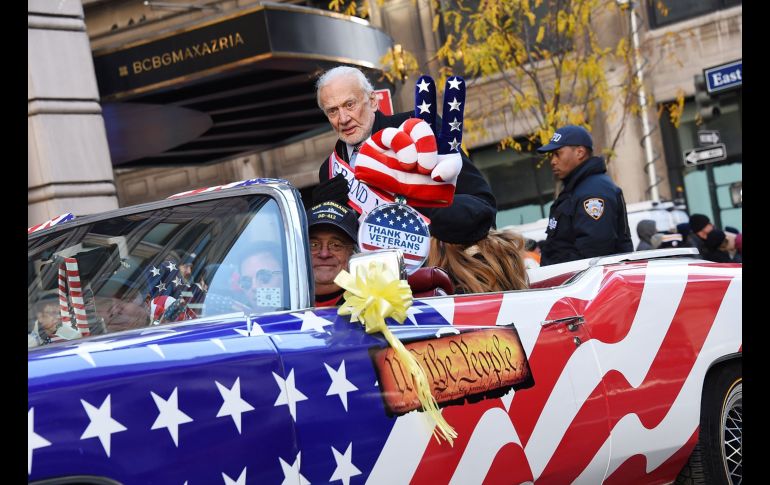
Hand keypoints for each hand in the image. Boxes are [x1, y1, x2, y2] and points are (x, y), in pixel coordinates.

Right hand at [312, 173, 348, 204]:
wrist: (321, 219)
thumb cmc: (324, 205)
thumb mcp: (321, 195)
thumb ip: (329, 186)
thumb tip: (340, 175)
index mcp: (317, 191)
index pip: (330, 181)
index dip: (338, 178)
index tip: (342, 176)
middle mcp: (320, 196)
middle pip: (336, 185)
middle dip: (343, 183)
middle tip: (346, 183)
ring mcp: (326, 202)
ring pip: (341, 190)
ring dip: (345, 189)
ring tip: (346, 190)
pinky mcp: (333, 206)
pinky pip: (343, 198)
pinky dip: (345, 197)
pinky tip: (346, 198)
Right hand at [354, 75, 465, 206]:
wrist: (403, 208)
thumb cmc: (429, 191)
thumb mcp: (448, 182)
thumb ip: (449, 170)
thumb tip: (435, 171)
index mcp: (440, 143)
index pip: (449, 119)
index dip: (454, 99)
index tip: (457, 79)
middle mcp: (417, 139)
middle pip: (420, 122)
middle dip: (424, 133)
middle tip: (426, 164)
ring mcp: (397, 142)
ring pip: (406, 130)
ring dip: (411, 150)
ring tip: (412, 168)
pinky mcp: (378, 148)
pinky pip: (387, 137)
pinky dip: (398, 149)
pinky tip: (401, 165)